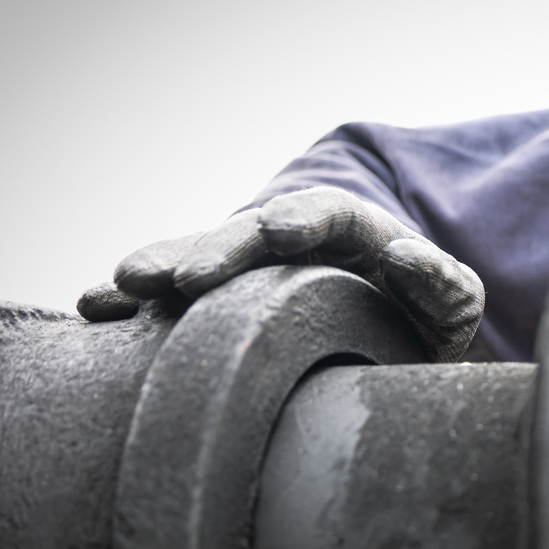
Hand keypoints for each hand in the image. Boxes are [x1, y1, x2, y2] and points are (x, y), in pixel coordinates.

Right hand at [77, 187, 484, 361]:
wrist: (404, 335)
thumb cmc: (431, 316)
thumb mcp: (454, 302)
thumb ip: (440, 282)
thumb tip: (401, 254)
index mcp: (353, 229)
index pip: (325, 213)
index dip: (300, 219)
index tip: (278, 232)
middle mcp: (292, 240)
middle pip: (248, 234)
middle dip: (213, 251)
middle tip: (179, 279)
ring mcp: (252, 268)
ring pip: (199, 258)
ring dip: (159, 269)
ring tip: (116, 288)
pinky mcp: (224, 301)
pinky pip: (174, 297)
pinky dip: (135, 304)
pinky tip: (94, 311)